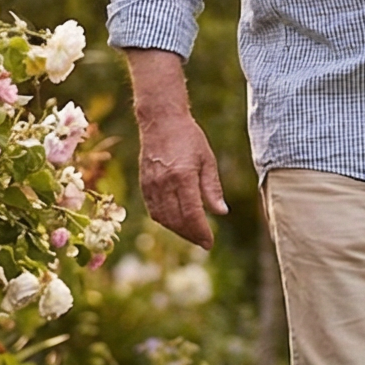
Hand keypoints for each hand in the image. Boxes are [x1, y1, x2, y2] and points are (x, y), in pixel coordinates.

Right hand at [135, 107, 228, 249]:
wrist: (161, 121)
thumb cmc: (189, 137)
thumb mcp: (207, 160)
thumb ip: (212, 188)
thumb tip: (221, 212)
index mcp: (183, 176)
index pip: (191, 214)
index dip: (201, 231)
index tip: (209, 243)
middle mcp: (164, 183)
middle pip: (176, 220)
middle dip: (191, 235)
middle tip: (203, 242)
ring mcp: (151, 185)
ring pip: (163, 219)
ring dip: (178, 231)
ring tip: (192, 234)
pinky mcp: (144, 185)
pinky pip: (153, 210)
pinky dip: (165, 221)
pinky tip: (176, 223)